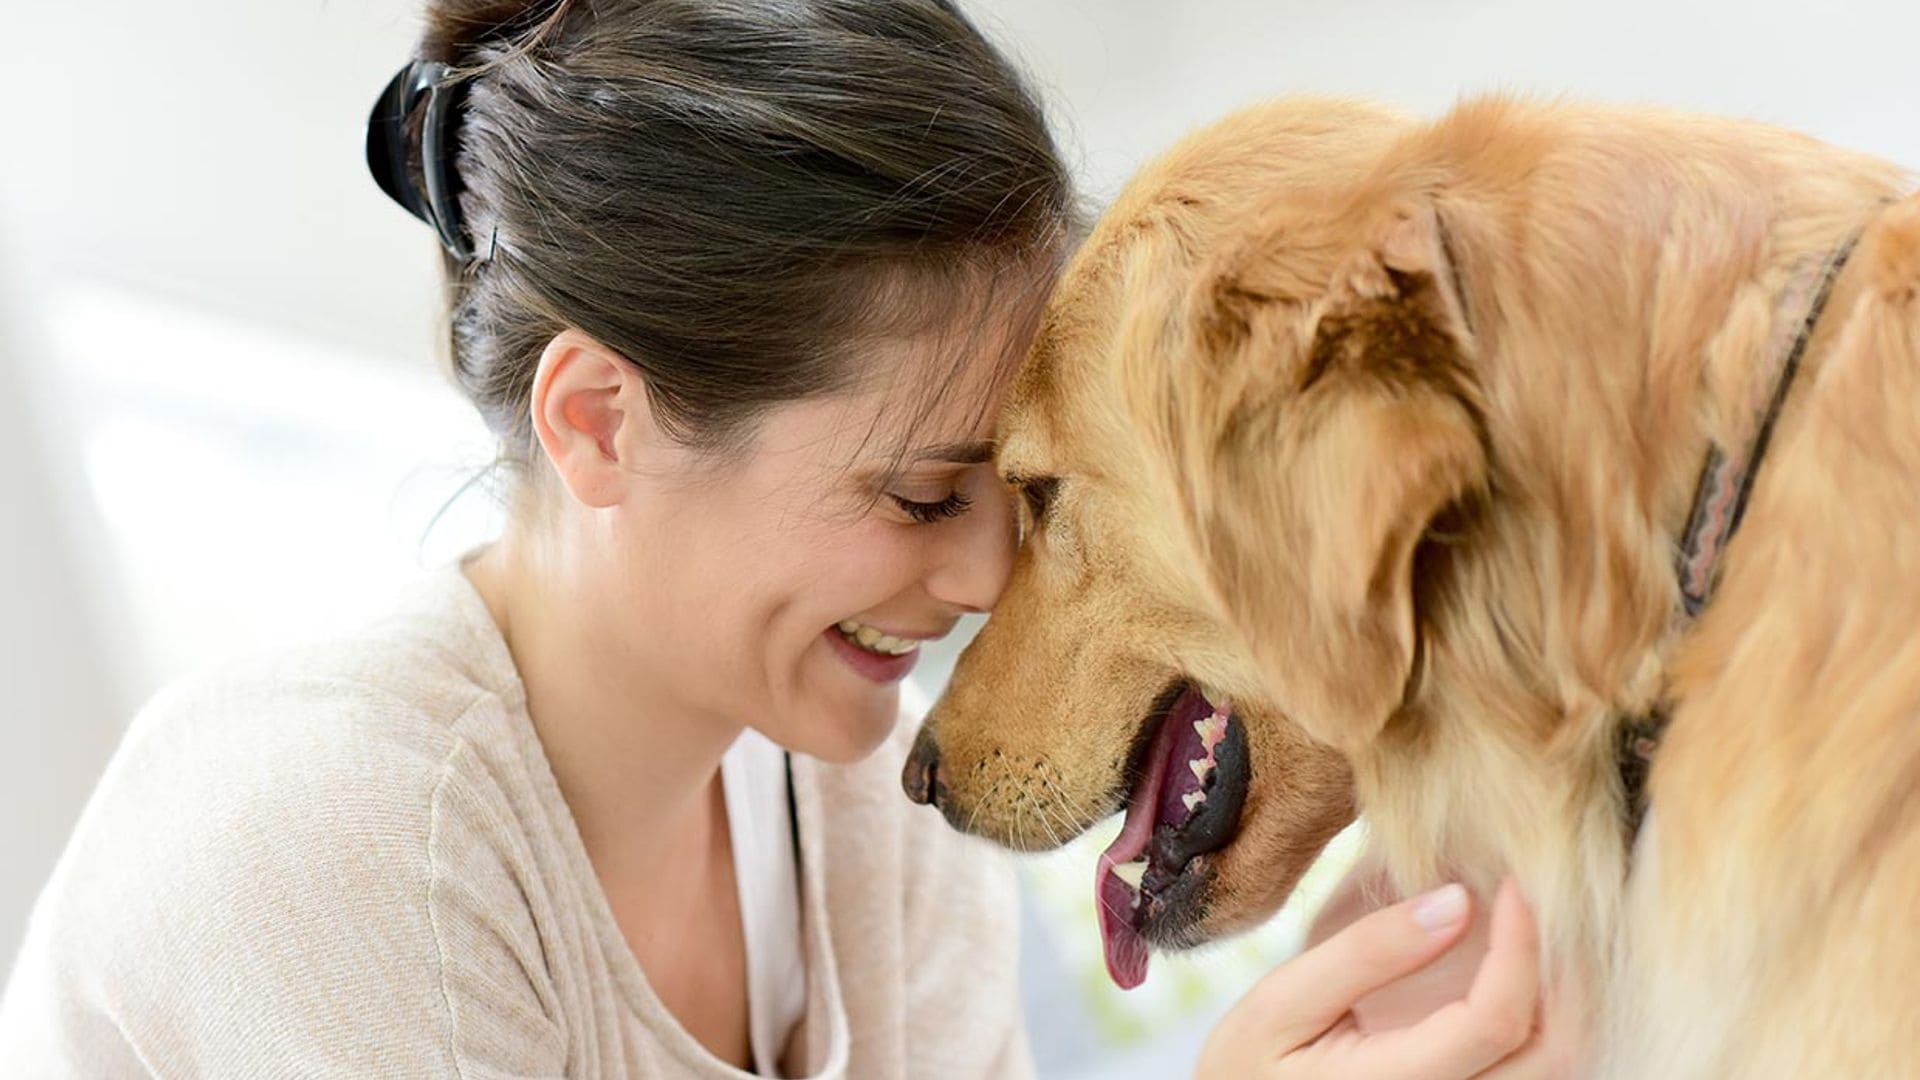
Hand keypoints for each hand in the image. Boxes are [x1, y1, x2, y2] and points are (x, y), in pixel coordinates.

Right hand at [1194, 878, 1554, 1077]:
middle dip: (1563, 972)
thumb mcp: (1281, 1003)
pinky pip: (1530, 1072)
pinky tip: (1512, 977)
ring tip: (1529, 933)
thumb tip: (1459, 900)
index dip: (1521, 946)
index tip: (1512, 884)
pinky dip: (1541, 1022)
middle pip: (1554, 1056)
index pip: (1495, 1021)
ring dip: (1561, 999)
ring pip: (1558, 1069)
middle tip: (1535, 902)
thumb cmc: (1246, 1068)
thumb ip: (1367, 954)